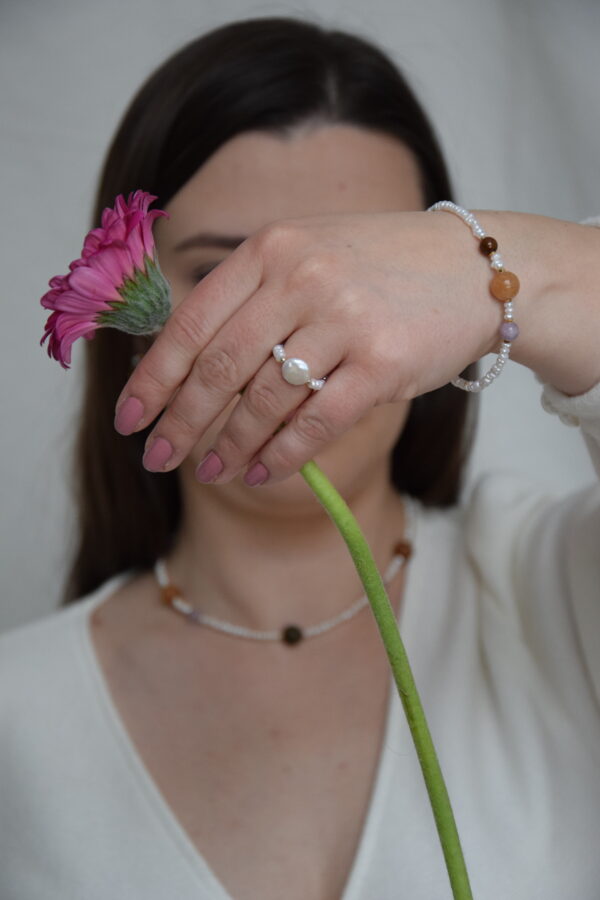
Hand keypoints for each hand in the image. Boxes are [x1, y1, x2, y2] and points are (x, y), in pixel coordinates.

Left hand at [112, 210, 508, 485]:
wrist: (474, 268)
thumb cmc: (381, 269)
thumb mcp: (309, 257)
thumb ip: (254, 299)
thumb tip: (195, 369)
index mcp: (271, 250)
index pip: (192, 322)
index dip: (154, 377)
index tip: (129, 419)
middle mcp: (301, 278)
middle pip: (219, 367)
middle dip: (181, 421)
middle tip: (158, 459)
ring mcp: (344, 319)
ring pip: (264, 400)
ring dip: (230, 445)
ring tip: (212, 471)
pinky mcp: (383, 363)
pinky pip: (315, 422)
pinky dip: (281, 455)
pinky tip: (260, 471)